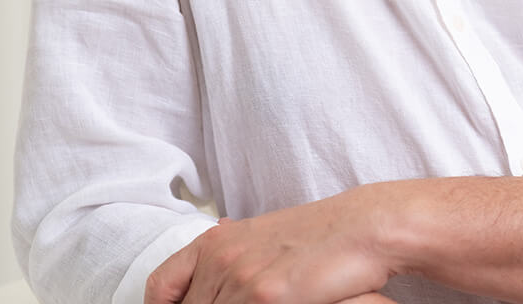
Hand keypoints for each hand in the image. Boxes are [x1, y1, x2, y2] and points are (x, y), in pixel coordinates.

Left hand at [144, 189, 395, 303]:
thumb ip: (229, 260)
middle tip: (242, 303)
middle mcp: (220, 258)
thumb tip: (207, 275)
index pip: (162, 288)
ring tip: (264, 303)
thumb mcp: (261, 242)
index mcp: (215, 242)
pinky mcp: (263, 298)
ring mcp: (239, 279)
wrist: (360, 226)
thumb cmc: (317, 236)